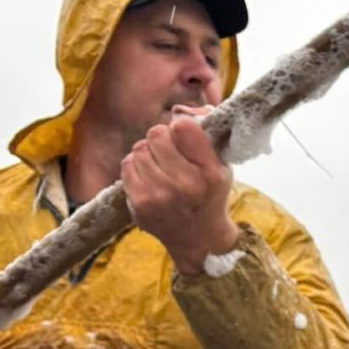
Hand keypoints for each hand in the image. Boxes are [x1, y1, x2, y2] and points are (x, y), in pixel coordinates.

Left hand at [121, 107, 238, 275]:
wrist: (198, 238)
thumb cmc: (209, 193)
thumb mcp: (220, 163)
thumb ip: (205, 131)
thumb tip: (179, 109)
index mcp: (211, 172)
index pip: (183, 127)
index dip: (180, 125)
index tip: (184, 135)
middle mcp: (186, 185)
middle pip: (156, 133)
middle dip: (161, 138)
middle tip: (170, 153)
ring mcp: (160, 196)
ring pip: (139, 148)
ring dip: (147, 153)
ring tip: (160, 168)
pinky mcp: (140, 204)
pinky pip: (127, 165)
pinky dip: (136, 167)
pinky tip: (149, 179)